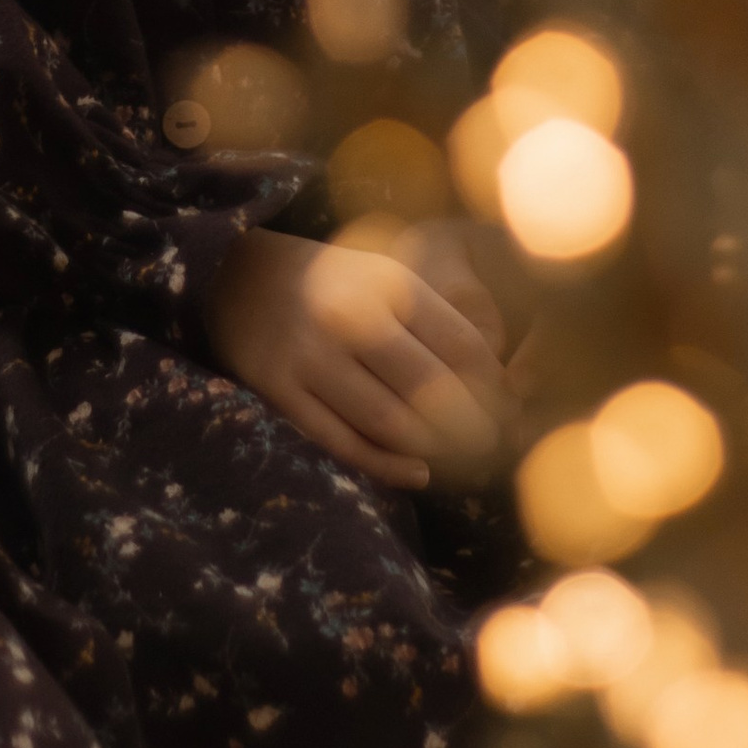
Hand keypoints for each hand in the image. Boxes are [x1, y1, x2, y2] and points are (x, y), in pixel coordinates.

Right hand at [208, 231, 508, 490]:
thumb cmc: (332, 282)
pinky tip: (417, 472)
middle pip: (431, 390)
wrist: (238, 275)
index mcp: (386, 282)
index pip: (462, 346)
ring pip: (390, 423)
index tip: (508, 408)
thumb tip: (496, 384)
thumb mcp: (384, 276)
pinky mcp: (279, 390)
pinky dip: (387, 466)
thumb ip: (435, 320)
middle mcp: (349, 316)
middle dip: (473, 427)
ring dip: (434, 449)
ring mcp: (311, 356)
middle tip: (492, 445)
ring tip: (458, 459)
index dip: (494, 387)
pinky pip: (343, 442)